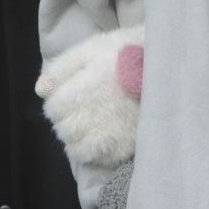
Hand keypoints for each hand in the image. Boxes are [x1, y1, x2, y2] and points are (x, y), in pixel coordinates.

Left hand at [35, 25, 143, 168]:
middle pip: (64, 129)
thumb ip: (62, 68)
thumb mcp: (92, 49)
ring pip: (76, 148)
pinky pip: (97, 159)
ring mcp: (113, 133)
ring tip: (88, 125)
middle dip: (65, 120)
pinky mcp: (127, 146)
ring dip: (76, 138)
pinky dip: (92, 151)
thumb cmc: (126, 52)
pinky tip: (99, 138)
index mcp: (87, 87)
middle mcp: (97, 113)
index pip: (54, 107)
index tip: (68, 97)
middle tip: (79, 110)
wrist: (168, 66)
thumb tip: (40, 90)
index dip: (57, 102)